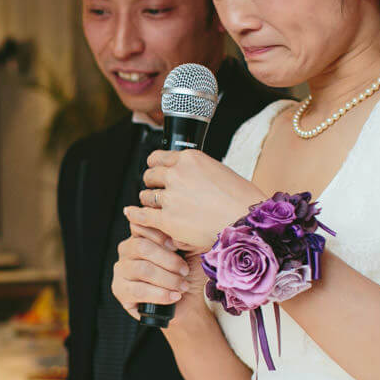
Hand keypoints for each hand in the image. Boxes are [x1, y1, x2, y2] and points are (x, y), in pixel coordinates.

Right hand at [111, 221, 196, 320]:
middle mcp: (127, 250)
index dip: (160, 235)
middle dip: (168, 260)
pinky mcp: (119, 290)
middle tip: (185, 271)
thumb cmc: (187, 274)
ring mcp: (121, 270)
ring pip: (142, 269)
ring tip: (182, 286)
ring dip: (167, 279)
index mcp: (141, 235)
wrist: (187, 303)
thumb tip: (175, 234)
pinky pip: (139, 291)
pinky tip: (174, 296)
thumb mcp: (189, 251)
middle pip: (141, 247)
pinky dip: (160, 294)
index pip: (141, 226)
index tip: (178, 246)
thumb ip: (180, 238)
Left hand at [132, 150, 263, 251]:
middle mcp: (177, 174)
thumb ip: (197, 172)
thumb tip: (186, 177)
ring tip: (153, 206)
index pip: (159, 157)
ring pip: (146, 195)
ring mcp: (170, 197)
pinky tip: (131, 213)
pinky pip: (142, 215)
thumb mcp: (219, 171)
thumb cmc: (242, 200)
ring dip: (148, 200)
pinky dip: (135, 214)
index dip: (156, 166)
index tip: (156, 171)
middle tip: (156, 191)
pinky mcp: (167, 219)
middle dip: (152, 183)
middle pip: (150, 175)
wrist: (248, 222)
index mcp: (190, 158)